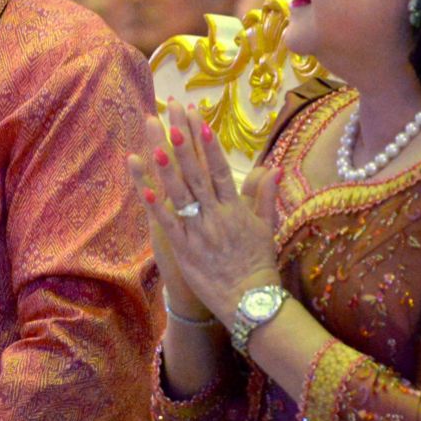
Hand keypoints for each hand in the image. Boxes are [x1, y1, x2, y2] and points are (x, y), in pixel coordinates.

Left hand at [134, 100, 282, 316]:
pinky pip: (169, 225)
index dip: (209, 144)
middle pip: (197, 174)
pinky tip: (144, 188)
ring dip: (168, 170)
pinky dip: (157, 206)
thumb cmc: (259, 262)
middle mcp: (216, 216)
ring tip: (156, 146)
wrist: (251, 300)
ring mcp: (199, 232)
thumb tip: (275, 167)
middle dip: (184, 145)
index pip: (220, 169)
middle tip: (172, 120)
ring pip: (181, 196)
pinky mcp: (185, 250)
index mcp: (235, 208)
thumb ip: (266, 195)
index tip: (200, 119)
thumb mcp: (266, 226)